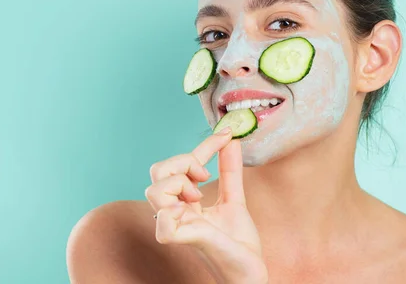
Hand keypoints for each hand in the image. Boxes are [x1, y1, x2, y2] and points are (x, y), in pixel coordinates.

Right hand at [145, 128, 267, 283]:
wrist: (250, 271)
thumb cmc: (237, 241)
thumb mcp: (235, 198)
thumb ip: (230, 170)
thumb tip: (231, 139)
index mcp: (185, 202)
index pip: (180, 165)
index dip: (203, 146)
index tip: (226, 135)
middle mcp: (176, 212)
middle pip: (157, 172)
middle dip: (183, 163)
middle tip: (206, 177)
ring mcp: (177, 225)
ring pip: (155, 191)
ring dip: (180, 183)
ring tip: (200, 196)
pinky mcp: (184, 240)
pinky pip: (164, 225)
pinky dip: (173, 213)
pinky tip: (193, 210)